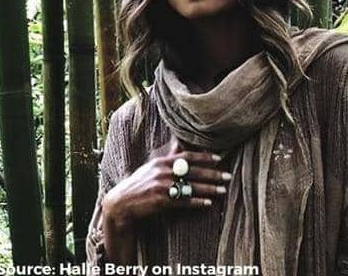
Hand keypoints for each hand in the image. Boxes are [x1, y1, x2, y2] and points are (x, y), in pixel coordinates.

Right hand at [102, 139, 230, 228]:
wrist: (120, 204)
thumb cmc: (139, 183)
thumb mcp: (152, 167)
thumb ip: (168, 157)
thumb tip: (180, 143)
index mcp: (161, 161)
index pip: (187, 156)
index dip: (204, 157)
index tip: (219, 159)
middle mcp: (162, 172)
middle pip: (193, 171)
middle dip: (212, 174)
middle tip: (228, 176)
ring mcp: (161, 186)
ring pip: (190, 187)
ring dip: (209, 189)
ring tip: (222, 191)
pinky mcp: (160, 201)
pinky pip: (183, 201)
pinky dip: (196, 202)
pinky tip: (208, 203)